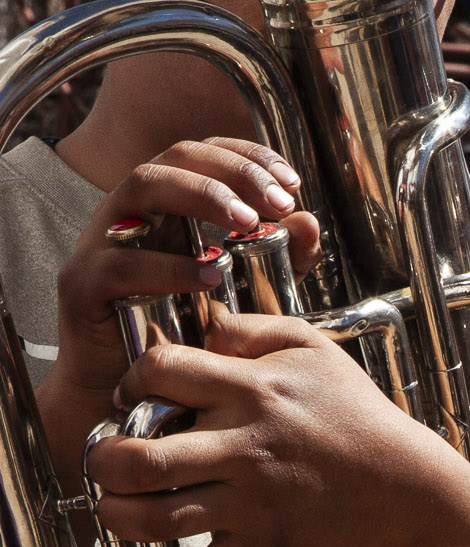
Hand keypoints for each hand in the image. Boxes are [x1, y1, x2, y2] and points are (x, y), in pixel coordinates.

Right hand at [40, 138, 318, 484]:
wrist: (139, 394)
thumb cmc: (189, 334)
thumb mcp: (248, 290)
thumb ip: (281, 257)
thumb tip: (308, 222)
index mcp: (169, 204)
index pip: (204, 153)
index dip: (248, 157)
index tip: (292, 182)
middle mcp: (135, 212)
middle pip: (175, 157)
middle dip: (233, 171)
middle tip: (277, 201)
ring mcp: (103, 241)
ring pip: (141, 187)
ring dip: (201, 196)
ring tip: (248, 222)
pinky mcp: (83, 284)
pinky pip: (120, 262)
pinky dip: (169, 266)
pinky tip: (210, 276)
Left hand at [85, 308, 440, 546]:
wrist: (406, 487)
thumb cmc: (359, 417)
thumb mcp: (315, 350)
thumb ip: (252, 330)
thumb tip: (200, 326)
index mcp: (254, 392)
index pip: (159, 372)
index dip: (130, 379)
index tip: (133, 394)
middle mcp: (246, 447)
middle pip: (139, 457)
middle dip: (102, 459)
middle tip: (105, 457)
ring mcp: (252, 503)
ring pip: (152, 519)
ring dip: (115, 514)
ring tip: (116, 504)